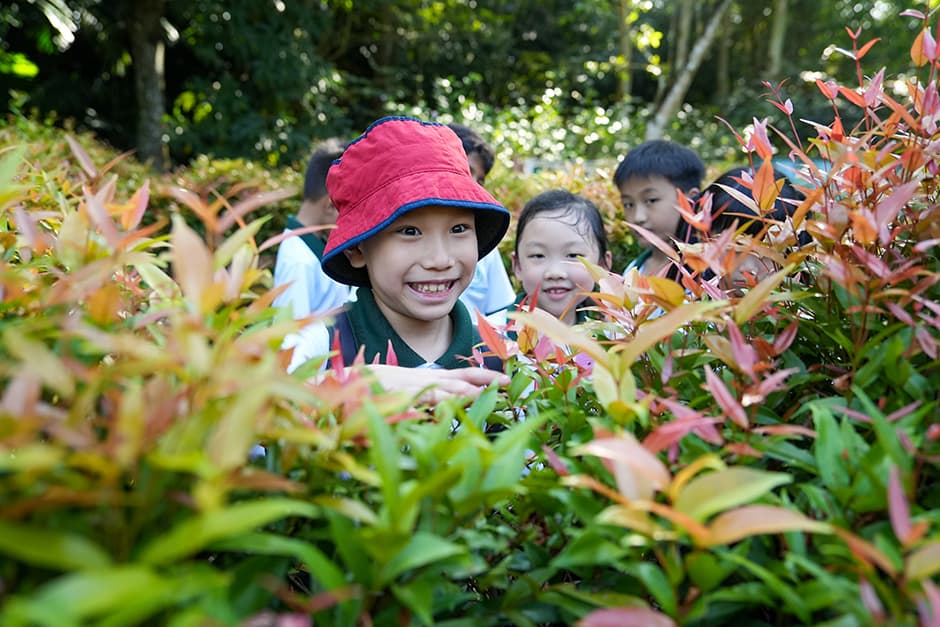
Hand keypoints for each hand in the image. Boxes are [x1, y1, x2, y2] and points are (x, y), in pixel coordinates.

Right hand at [364, 365, 509, 404]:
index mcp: (421, 380)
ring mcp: (405, 386)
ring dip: (461, 390)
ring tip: (483, 392)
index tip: (502, 379)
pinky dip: (432, 399)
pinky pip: (415, 397)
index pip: (457, 375)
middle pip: (455, 377)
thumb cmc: (364, 394)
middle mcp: (417, 379)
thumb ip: (418, 405)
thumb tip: (436, 414)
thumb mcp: (397, 399)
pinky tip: (447, 404)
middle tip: (506, 382)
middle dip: (482, 379)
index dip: (480, 376)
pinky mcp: (391, 394)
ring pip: (439, 386)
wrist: (334, 386)